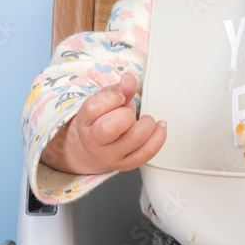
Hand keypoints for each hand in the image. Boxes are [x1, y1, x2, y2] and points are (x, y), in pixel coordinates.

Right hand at [42, 72, 166, 174]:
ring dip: (147, 124)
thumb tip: (128, 79)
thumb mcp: (107, 99)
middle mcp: (94, 141)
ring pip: (133, 139)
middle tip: (129, 112)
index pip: (93, 108)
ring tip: (145, 120)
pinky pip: (146, 153)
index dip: (111, 98)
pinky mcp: (126, 164)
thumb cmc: (104, 118)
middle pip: (109, 128)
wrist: (98, 145)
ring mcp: (110, 155)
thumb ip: (120, 88)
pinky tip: (159, 127)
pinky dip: (159, 137)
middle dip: (127, 114)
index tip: (120, 97)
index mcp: (85, 121)